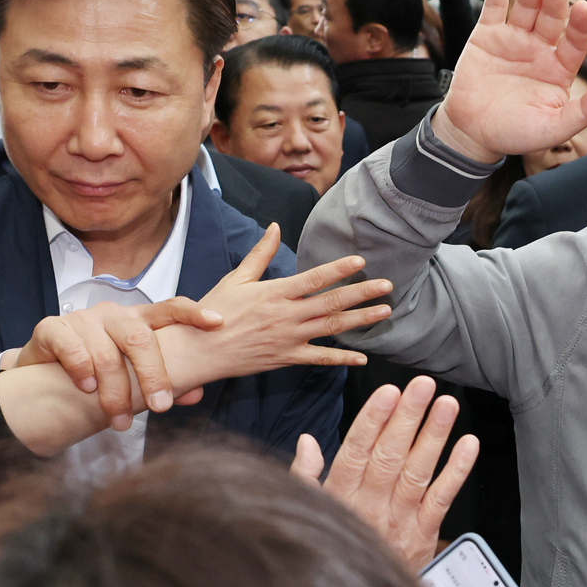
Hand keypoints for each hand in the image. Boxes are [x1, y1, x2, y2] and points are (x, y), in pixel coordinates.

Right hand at [14, 298, 224, 431]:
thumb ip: (165, 380)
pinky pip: (71, 348)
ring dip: (115, 392)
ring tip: (120, 421)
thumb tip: (196, 394)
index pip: (170, 308)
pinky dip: (81, 371)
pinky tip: (86, 389)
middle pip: (140, 338)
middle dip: (153, 376)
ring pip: (106, 353)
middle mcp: (113, 315)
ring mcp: (82, 319)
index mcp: (138, 320)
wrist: (43, 370)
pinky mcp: (52, 328)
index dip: (193, 313)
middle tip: (160, 407)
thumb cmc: (99, 372)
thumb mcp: (133, 376)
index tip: (217, 322)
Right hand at [190, 223, 392, 375]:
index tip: (361, 261)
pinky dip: (342, 359)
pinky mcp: (287, 358)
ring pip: (332, 328)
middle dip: (363, 293)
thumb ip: (260, 254)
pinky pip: (320, 359)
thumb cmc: (215, 312)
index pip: (314, 278)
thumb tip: (274, 227)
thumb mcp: (236, 279)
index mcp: (275, 293)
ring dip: (361, 320)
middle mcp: (287, 315)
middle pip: (332, 302)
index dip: (339, 270)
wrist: (199, 351)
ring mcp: (289, 338)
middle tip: (387, 285)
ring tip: (385, 311)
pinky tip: (362, 357)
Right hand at [291, 376, 479, 571]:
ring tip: (446, 405)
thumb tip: (307, 440)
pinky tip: (468, 445)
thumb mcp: (310, 511)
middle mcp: (370, 506)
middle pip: (389, 456)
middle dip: (407, 418)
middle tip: (422, 386)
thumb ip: (307, 475)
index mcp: (341, 496)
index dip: (372, 420)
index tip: (387, 392)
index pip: (356, 451)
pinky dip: (456, 471)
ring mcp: (399, 520)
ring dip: (434, 436)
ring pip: (417, 472)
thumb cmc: (336, 545)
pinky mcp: (423, 534)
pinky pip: (441, 499)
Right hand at [430, 0, 586, 163]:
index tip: (584, 8)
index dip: (580, 25)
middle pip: (552, 15)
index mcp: (559, 69)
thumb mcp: (552, 129)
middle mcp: (540, 50)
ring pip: (527, 5)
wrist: (471, 134)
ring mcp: (514, 39)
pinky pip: (496, 6)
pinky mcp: (487, 35)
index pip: (575, 40)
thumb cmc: (514, 134)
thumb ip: (582, 112)